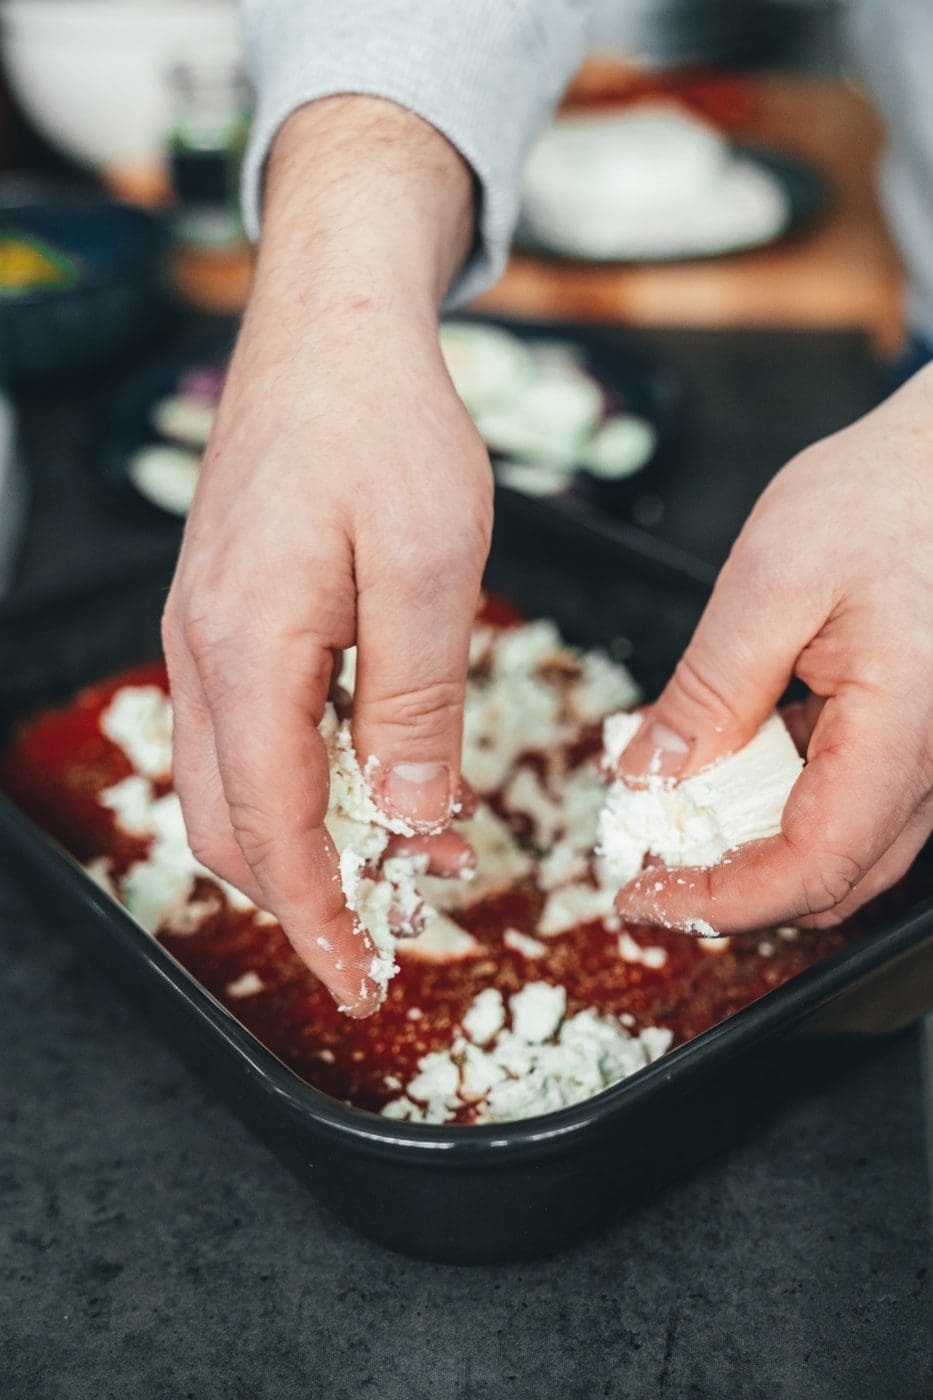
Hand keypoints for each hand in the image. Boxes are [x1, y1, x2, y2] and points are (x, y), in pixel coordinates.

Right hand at [162, 98, 490, 1013]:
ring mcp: (205, 632)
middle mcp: (203, 653)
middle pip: (234, 824)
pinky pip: (250, 728)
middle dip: (306, 892)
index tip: (362, 980)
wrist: (330, 326)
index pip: (274, 829)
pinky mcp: (227, 612)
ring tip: (399, 855)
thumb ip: (411, 701)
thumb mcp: (428, 565)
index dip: (320, 917)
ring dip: (307, 837)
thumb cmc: (384, 426)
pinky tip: (371, 771)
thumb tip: (406, 817)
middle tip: (390, 926)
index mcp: (246, 650)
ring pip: (236, 782)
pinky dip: (302, 778)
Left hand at [614, 366, 932, 932]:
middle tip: (649, 861)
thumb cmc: (883, 496)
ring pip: (845, 852)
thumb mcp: (771, 581)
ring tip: (677, 818)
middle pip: (832, 881)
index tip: (645, 896)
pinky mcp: (917, 740)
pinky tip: (730, 769)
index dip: (721, 903)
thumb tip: (648, 778)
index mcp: (906, 727)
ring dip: (756, 854)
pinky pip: (853, 804)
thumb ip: (709, 692)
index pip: (813, 867)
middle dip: (732, 889)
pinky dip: (784, 807)